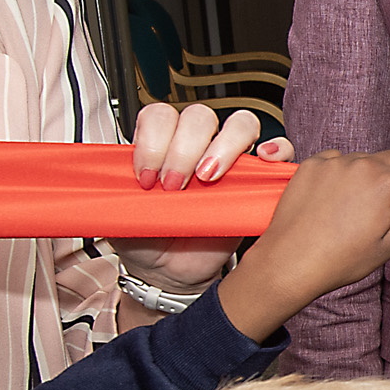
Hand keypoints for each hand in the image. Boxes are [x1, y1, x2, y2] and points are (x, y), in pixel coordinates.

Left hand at [115, 103, 284, 287]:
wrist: (169, 274)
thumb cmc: (145, 240)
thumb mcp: (118, 217)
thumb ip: (114, 194)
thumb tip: (109, 186)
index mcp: (160, 145)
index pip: (160, 115)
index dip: (153, 141)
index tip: (145, 178)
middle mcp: (195, 146)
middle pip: (199, 116)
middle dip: (183, 149)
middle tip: (173, 187)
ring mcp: (229, 161)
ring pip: (241, 123)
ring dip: (224, 146)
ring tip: (208, 178)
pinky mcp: (257, 181)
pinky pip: (280, 150)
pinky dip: (277, 149)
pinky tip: (264, 159)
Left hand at [218, 149, 389, 337]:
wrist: (290, 262)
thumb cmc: (343, 259)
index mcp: (387, 183)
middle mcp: (362, 164)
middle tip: (378, 212)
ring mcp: (334, 162)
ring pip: (363, 160)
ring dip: (364, 177)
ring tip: (349, 211)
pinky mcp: (312, 164)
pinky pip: (337, 161)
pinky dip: (339, 176)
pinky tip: (330, 203)